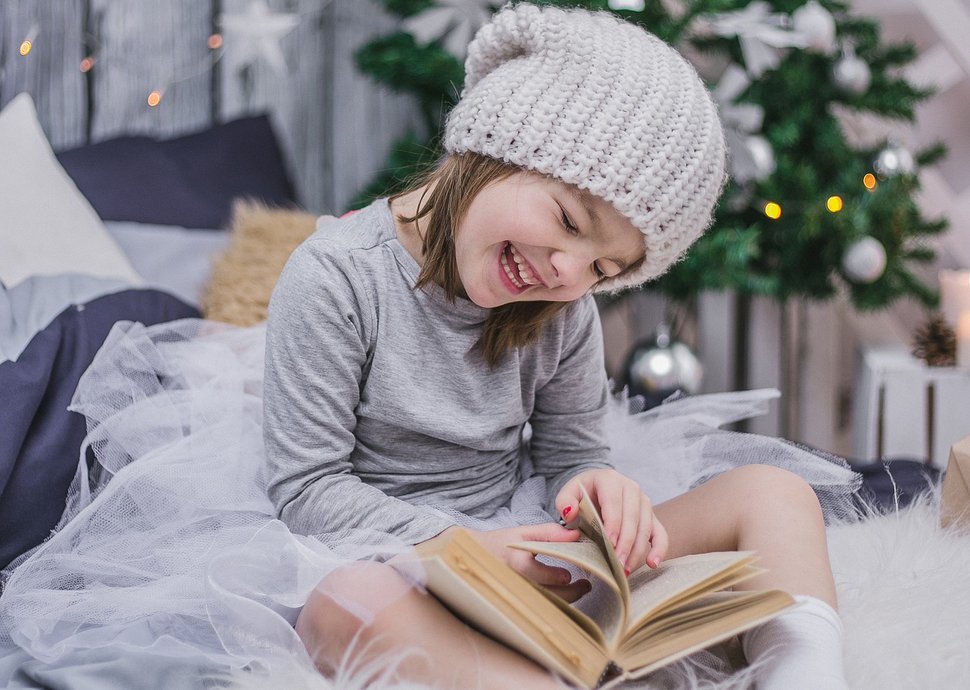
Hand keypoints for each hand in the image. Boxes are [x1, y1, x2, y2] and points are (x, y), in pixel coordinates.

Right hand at [460, 524, 591, 602]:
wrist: (475, 559)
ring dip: (567, 600)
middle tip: (586, 585)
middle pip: (547, 595)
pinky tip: (565, 595)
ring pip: (547, 605)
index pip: (538, 573)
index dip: (556, 576)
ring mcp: (516, 596)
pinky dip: (556, 603)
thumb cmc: (500, 544)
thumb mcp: (523, 533)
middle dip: (571, 593)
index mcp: (515, 562)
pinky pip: (542, 609)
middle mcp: (515, 582)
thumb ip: (550, 532)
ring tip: (581, 588)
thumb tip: (576, 534)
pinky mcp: (518, 605)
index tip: (570, 575)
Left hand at [556, 469, 667, 574]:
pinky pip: (660, 532)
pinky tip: (653, 563)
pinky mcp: (651, 516)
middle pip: (633, 517)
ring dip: (637, 550)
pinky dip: (660, 548)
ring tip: (626, 569)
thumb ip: (564, 502)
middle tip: (617, 563)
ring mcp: (644, 502)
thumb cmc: (581, 494)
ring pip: (646, 527)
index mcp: (610, 479)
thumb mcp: (568, 493)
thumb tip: (570, 513)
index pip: (614, 503)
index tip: (609, 544)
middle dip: (626, 543)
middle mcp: (631, 488)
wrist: (595, 489)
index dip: (613, 524)